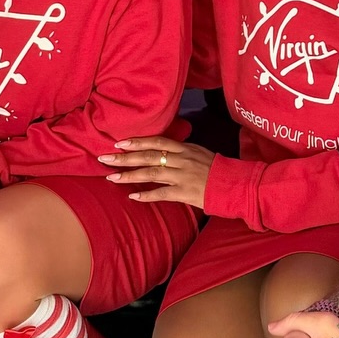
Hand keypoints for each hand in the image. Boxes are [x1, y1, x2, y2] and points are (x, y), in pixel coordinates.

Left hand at [99, 136, 213, 208]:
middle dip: (124, 158)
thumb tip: (161, 149)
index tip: (119, 143)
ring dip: (129, 175)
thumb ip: (180, 151)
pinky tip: (132, 197)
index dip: (137, 141)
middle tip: (104, 159)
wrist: (234, 184)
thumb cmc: (216, 169)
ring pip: (151, 174)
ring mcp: (182, 176)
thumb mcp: (198, 152)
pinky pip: (162, 194)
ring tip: (111, 177)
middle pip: (148, 156)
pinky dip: (146, 195)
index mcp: (184, 148)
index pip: (156, 141)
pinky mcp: (185, 193)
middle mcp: (181, 160)